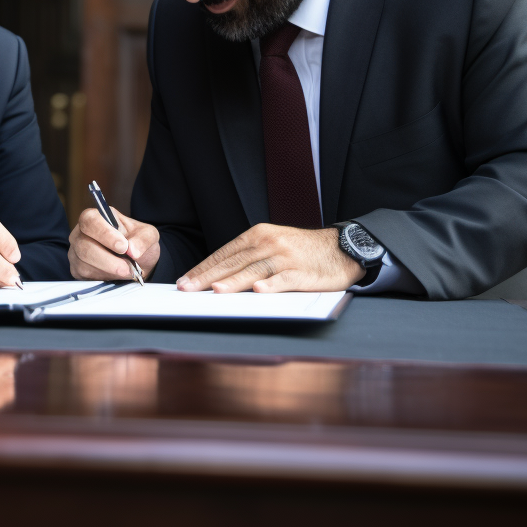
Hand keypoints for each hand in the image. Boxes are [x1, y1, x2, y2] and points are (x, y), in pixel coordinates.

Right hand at [68, 206, 160, 280]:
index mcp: (96, 217)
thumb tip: (132, 250)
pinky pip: (84, 276)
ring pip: (83, 263)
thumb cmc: (137, 243)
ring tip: (126, 271)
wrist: (137, 262)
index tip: (123, 247)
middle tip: (128, 266)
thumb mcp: (148, 235)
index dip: (104, 234)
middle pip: (84, 245)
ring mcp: (76, 251)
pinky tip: (116, 276)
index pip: (90, 220)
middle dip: (108, 259)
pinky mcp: (77, 269)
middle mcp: (81, 233)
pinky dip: (103, 278)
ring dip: (108, 270)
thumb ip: (144, 238)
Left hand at [176, 224, 363, 292]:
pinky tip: (258, 291)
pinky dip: (271, 285)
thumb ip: (248, 257)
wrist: (341, 248)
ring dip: (234, 281)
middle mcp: (269, 243)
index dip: (203, 267)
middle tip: (187, 288)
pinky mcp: (302, 271)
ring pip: (254, 269)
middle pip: (234, 261)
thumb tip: (218, 276)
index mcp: (258, 235)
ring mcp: (285, 257)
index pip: (225, 253)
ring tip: (215, 291)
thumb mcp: (272, 244)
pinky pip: (284, 279)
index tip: (185, 280)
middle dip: (208, 276)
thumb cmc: (301, 250)